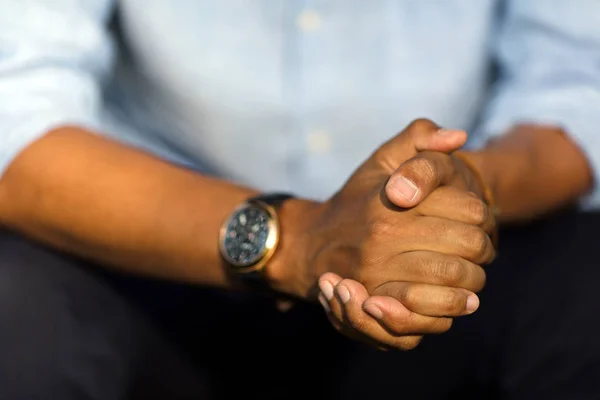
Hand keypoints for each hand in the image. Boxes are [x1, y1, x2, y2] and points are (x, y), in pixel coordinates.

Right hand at [268, 119, 495, 345]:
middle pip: (470, 245)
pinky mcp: (375, 299)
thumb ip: (419, 137)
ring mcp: (379, 270)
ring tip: (473, 273)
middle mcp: (385, 236)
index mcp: (393, 201)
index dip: (484, 216)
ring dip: (475, 279)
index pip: (470, 210)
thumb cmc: (357, 198)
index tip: (478, 219)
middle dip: (485, 248)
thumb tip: (458, 137)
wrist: (313, 242)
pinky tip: (461, 299)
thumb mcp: (382, 160)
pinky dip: (453, 306)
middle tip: (481, 249)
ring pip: (455, 278)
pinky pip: (430, 309)